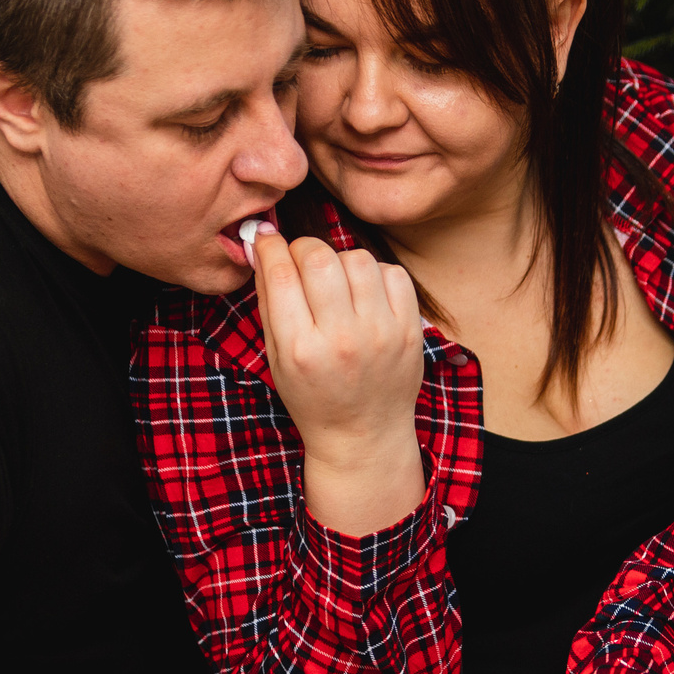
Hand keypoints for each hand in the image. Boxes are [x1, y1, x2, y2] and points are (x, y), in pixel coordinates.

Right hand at [256, 231, 426, 536]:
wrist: (364, 435)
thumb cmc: (313, 396)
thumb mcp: (277, 358)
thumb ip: (269, 301)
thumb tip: (264, 245)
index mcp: (300, 350)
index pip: (281, 274)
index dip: (270, 245)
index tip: (267, 238)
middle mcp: (342, 340)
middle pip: (319, 258)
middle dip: (302, 247)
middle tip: (300, 259)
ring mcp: (381, 334)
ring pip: (357, 258)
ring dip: (340, 260)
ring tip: (335, 280)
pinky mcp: (409, 331)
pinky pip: (393, 273)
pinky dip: (375, 273)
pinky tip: (364, 292)